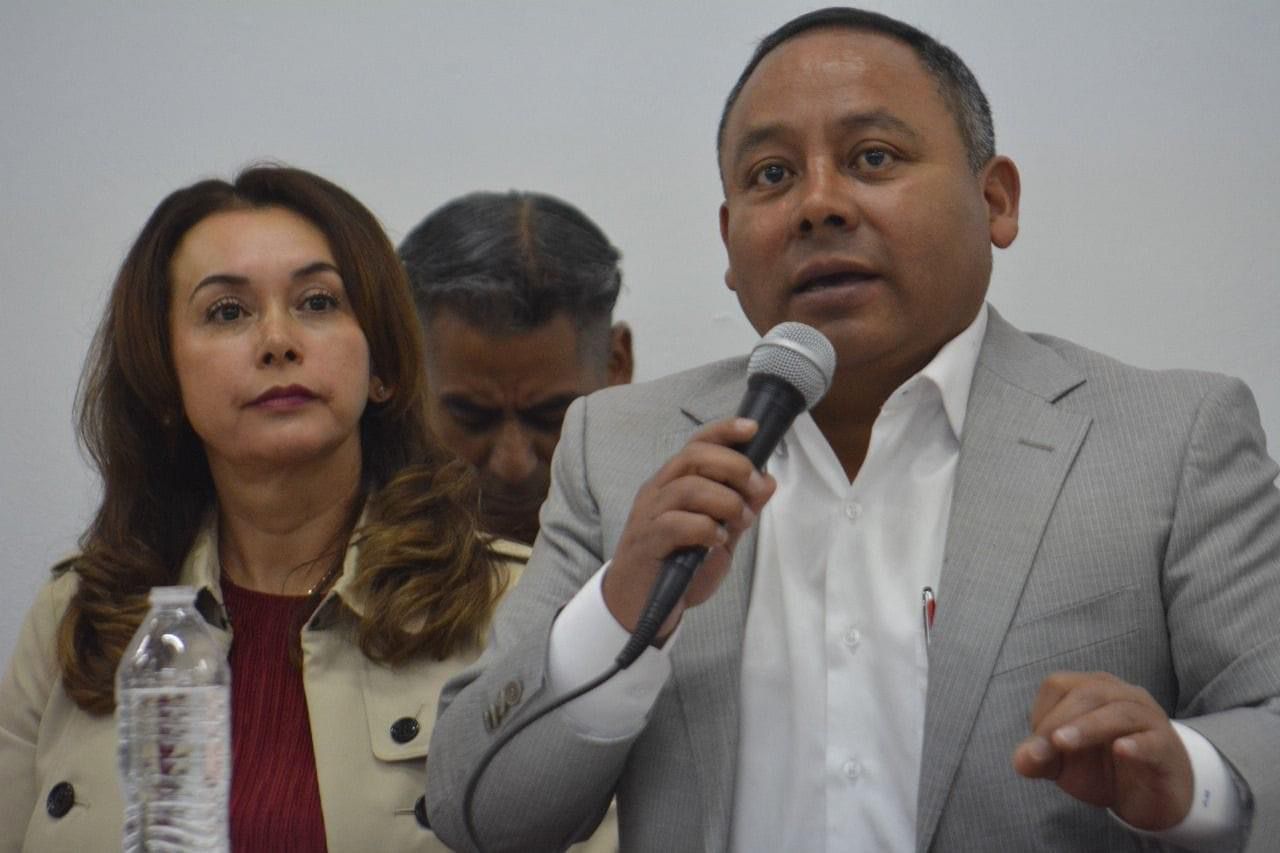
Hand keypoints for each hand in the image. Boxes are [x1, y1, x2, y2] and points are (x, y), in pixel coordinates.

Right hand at [602, 417, 774, 639]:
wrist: (639, 605)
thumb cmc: (677, 567)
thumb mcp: (718, 535)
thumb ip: (740, 508)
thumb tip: (768, 481)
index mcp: (673, 482)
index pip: (696, 444)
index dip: (724, 431)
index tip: (752, 429)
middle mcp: (658, 491)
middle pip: (694, 457)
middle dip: (734, 466)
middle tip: (755, 490)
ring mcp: (649, 515)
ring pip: (689, 488)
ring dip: (726, 501)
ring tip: (740, 522)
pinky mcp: (648, 541)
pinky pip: (678, 523)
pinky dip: (706, 528)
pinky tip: (717, 541)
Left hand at [1012, 671, 1192, 830]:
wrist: (1155, 797)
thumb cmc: (1105, 769)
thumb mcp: (1065, 766)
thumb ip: (1040, 759)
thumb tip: (1019, 761)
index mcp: (1093, 690)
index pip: (1059, 685)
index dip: (1040, 713)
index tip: (1038, 748)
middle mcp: (1123, 696)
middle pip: (1088, 693)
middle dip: (1058, 720)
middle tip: (1041, 751)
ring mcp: (1149, 720)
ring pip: (1119, 711)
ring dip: (1087, 727)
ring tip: (1062, 744)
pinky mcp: (1167, 749)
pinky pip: (1153, 740)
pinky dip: (1136, 744)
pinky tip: (1121, 750)